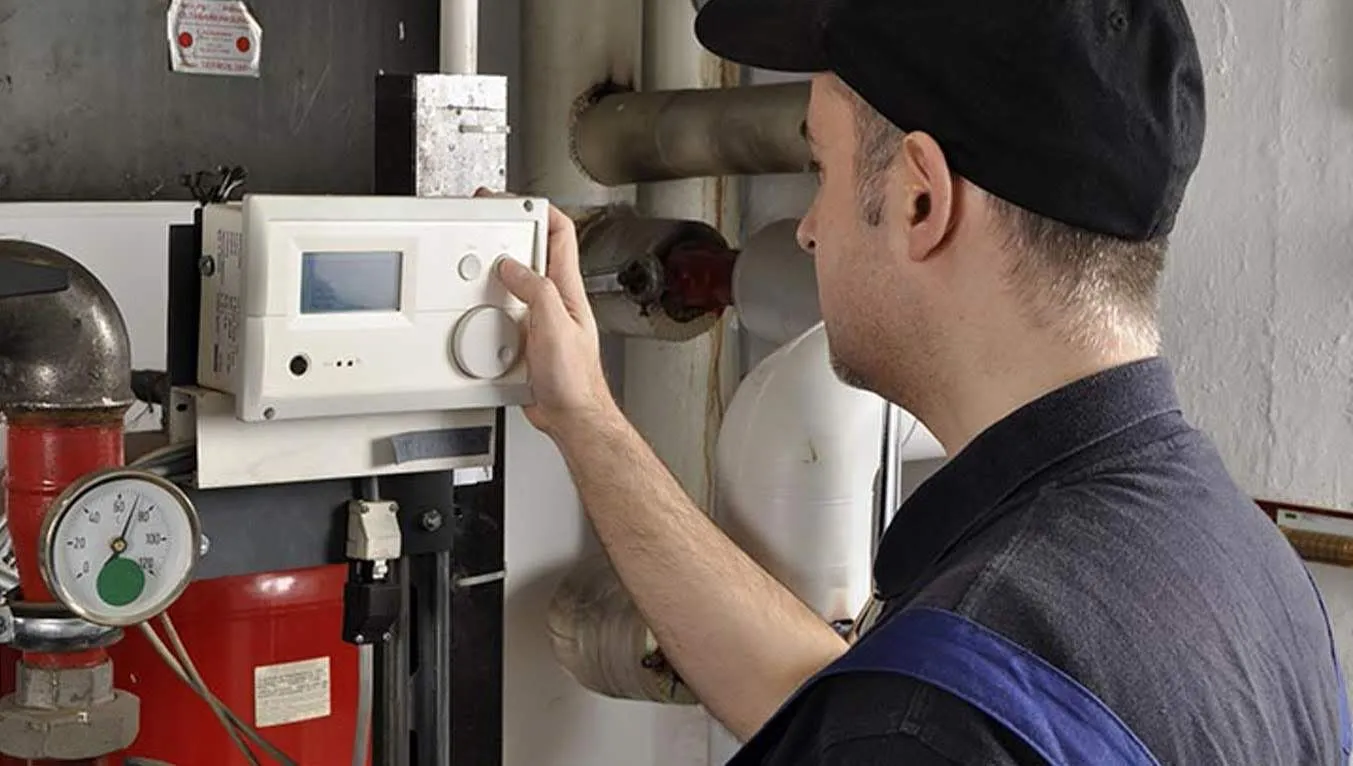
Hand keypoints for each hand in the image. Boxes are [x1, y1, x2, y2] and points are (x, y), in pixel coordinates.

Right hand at [475, 189, 617, 438]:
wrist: (570, 415)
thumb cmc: (574, 379)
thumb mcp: (555, 326)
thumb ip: (535, 290)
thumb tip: (511, 267)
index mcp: (567, 288)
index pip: (559, 232)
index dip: (535, 208)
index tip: (508, 201)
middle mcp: (554, 298)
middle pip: (532, 251)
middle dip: (508, 233)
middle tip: (484, 221)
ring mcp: (539, 317)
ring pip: (515, 281)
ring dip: (496, 270)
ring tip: (478, 258)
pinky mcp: (524, 336)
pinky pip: (504, 309)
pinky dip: (488, 303)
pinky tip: (478, 305)